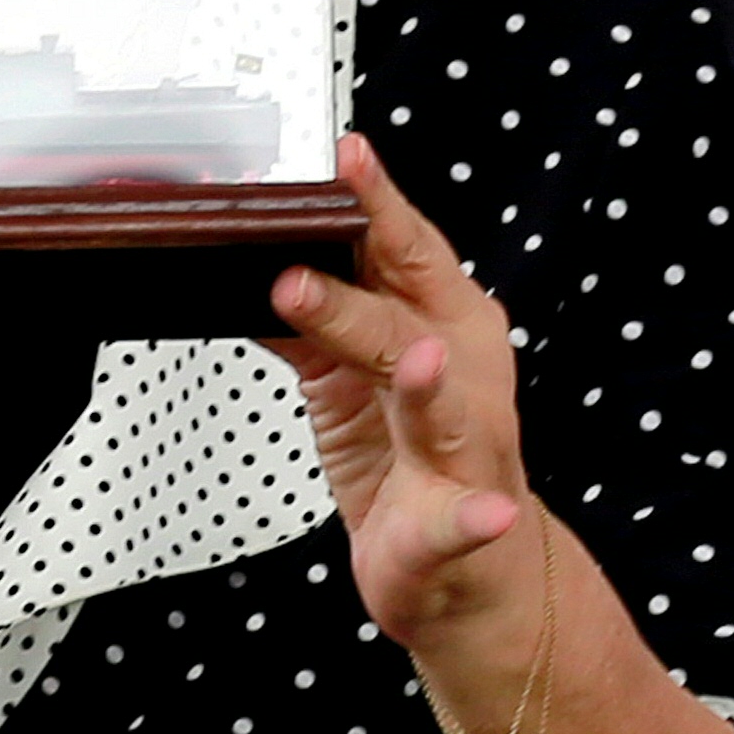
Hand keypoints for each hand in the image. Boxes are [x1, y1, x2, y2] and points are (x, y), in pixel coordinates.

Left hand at [270, 133, 540, 656]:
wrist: (475, 580)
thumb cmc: (409, 460)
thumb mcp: (344, 376)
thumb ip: (310, 320)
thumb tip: (243, 263)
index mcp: (437, 327)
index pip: (403, 250)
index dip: (377, 203)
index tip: (345, 153)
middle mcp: (462, 377)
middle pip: (412, 314)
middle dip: (368, 283)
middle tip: (299, 263)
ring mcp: (466, 455)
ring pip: (441, 410)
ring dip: (427, 385)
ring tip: (417, 360)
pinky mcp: (459, 532)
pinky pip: (468, 525)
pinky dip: (477, 520)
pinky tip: (489, 515)